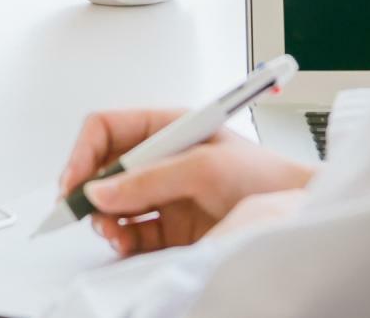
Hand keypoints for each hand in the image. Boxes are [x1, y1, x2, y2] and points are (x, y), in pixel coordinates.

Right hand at [58, 108, 316, 258]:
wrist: (296, 214)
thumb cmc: (265, 177)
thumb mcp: (205, 168)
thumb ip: (150, 179)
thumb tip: (100, 190)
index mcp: (168, 127)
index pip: (108, 129)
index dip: (84, 152)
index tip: (73, 180)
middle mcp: (162, 159)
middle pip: (104, 169)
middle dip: (89, 191)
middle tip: (79, 212)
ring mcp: (165, 194)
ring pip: (114, 204)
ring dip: (104, 218)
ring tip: (112, 231)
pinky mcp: (171, 227)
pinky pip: (131, 232)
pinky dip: (121, 239)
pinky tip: (125, 242)